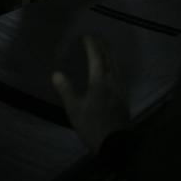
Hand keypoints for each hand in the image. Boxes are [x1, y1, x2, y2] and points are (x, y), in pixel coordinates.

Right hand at [52, 36, 129, 152]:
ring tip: (103, 50)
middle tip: (96, 39)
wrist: (115, 144)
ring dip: (110, 55)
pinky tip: (110, 71)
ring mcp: (120, 89)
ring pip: (116, 66)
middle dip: (103, 46)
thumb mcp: (74, 109)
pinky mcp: (124, 97)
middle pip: (110, 59)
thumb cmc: (92, 126)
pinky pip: (118, 75)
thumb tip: (57, 74)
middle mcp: (112, 82)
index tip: (86, 37)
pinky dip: (113, 66)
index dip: (91, 46)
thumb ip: (66, 90)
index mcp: (99, 82)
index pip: (96, 58)